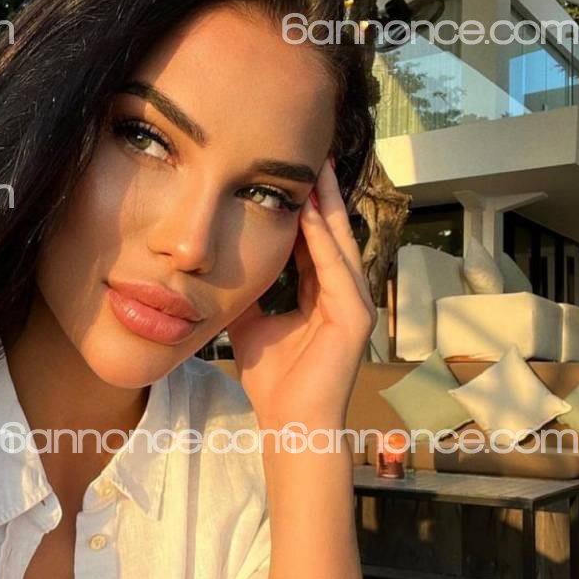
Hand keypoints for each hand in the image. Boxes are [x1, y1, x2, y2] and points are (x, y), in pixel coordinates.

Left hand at [225, 157, 375, 429]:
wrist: (290, 423)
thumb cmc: (273, 382)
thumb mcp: (252, 324)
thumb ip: (248, 293)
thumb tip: (223, 263)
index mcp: (322, 296)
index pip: (315, 243)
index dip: (304, 211)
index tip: (291, 177)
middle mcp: (344, 295)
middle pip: (333, 235)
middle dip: (324, 196)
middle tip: (314, 155)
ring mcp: (354, 305)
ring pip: (340, 245)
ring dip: (329, 207)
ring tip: (317, 171)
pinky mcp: (355, 317)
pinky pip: (336, 269)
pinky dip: (324, 240)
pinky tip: (313, 213)